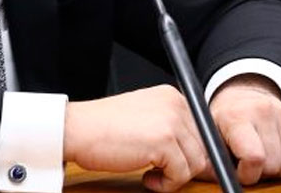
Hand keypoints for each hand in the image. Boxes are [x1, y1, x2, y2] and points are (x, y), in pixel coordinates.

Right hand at [63, 85, 207, 192]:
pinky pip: (181, 174)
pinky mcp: (164, 141)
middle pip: (203, 146)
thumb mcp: (144, 119)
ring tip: (153, 175)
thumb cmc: (102, 127)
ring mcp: (171, 121)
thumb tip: (196, 156)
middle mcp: (176, 104)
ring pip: (196, 162)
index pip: (202, 129)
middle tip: (162, 174)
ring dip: (176, 177)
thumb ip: (170, 129)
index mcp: (172, 96)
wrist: (78, 129)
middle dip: (185, 166)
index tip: (179, 166)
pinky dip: (166, 184)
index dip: (191, 152)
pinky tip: (147, 178)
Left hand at [207, 75, 280, 184]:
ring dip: (275, 170)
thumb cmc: (224, 121)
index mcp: (237, 116)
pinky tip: (275, 153)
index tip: (239, 171)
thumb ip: (206, 156)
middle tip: (248, 162)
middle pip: (272, 165)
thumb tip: (212, 174)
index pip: (254, 156)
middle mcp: (264, 111)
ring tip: (261, 156)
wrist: (243, 96)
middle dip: (260, 173)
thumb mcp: (208, 134)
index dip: (247, 174)